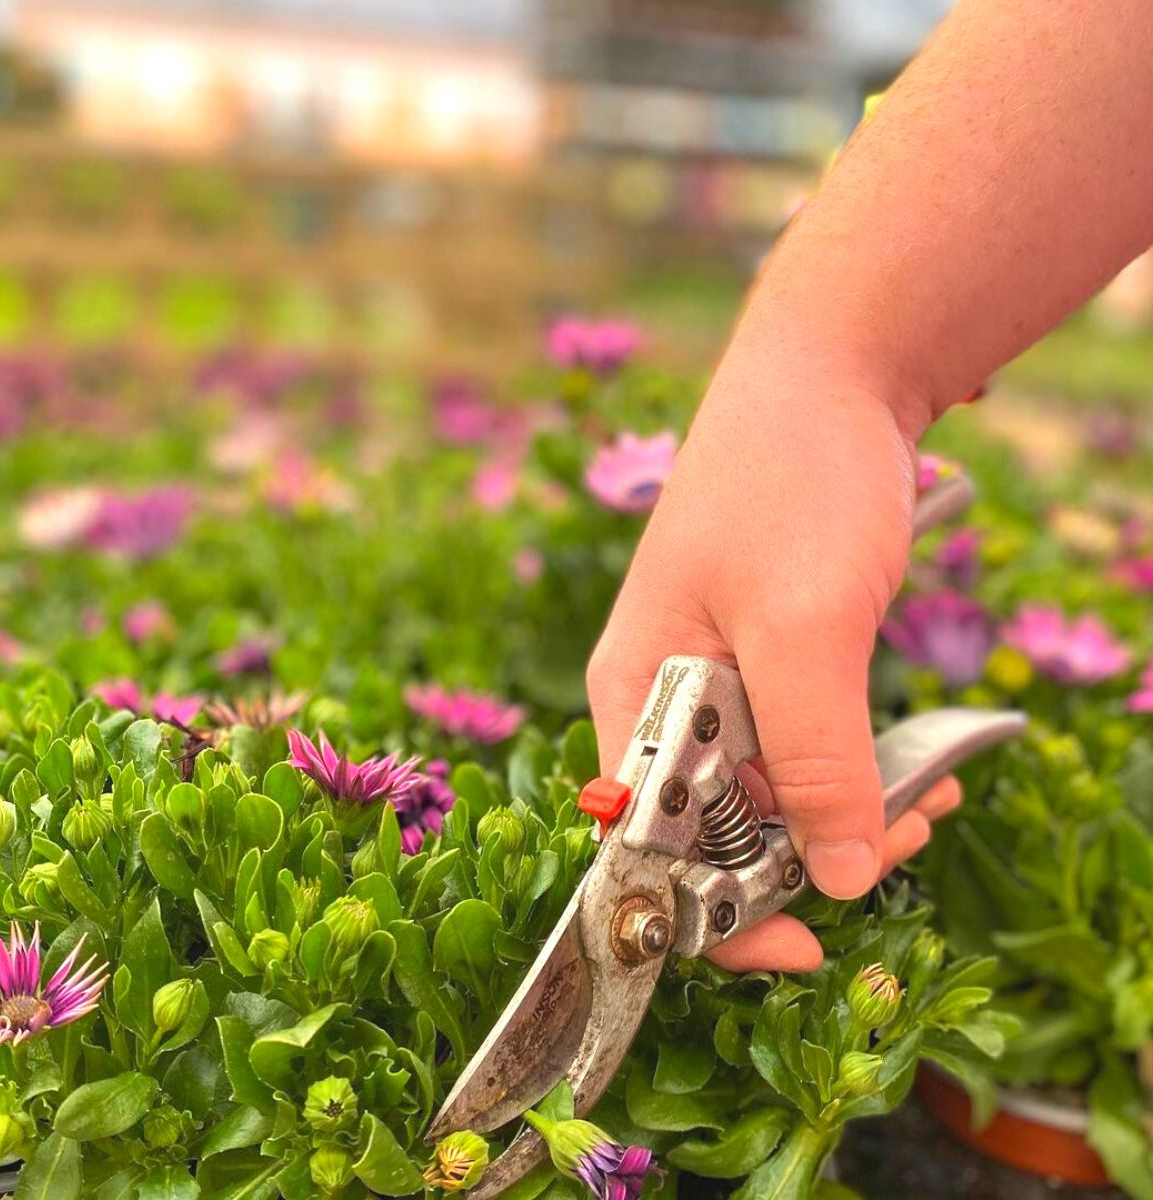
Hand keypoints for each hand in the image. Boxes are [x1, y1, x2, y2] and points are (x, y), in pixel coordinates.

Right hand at [587, 352, 955, 971]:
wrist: (830, 370)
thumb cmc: (790, 483)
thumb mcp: (803, 630)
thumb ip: (816, 761)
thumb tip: (846, 879)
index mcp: (632, 695)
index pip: (646, 845)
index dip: (713, 913)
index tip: (805, 947)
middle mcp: (663, 697)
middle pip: (713, 827)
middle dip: (806, 857)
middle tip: (900, 844)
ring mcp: (715, 678)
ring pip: (768, 789)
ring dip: (849, 813)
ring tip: (929, 805)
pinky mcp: (766, 658)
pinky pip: (803, 742)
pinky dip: (859, 766)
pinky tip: (922, 770)